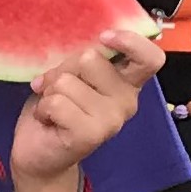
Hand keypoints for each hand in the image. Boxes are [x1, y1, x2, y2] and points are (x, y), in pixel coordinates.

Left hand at [9, 36, 155, 189]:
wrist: (39, 155)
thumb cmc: (57, 109)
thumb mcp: (71, 76)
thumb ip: (83, 61)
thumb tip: (84, 50)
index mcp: (126, 82)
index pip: (151, 57)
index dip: (131, 41)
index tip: (105, 37)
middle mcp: (127, 100)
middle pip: (91, 58)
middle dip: (63, 69)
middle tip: (57, 90)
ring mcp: (112, 119)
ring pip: (66, 80)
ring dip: (49, 92)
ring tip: (52, 108)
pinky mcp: (91, 134)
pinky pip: (56, 102)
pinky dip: (43, 108)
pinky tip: (48, 121)